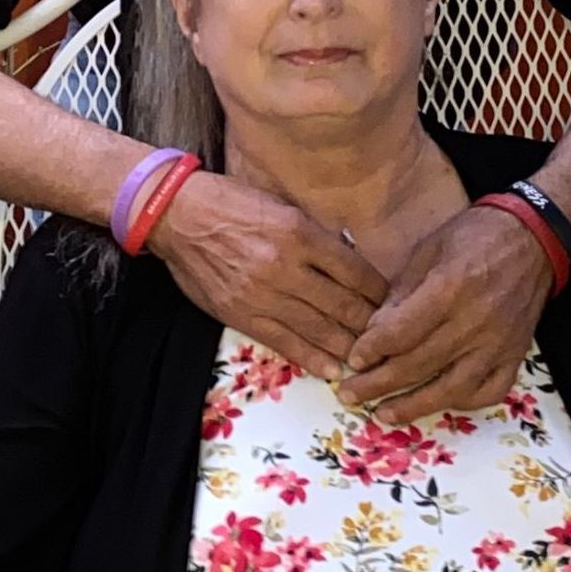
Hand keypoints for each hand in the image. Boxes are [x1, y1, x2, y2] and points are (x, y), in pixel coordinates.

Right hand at [147, 170, 390, 380]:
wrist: (176, 215)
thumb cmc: (231, 202)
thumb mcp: (281, 205)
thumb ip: (314, 234)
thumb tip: (349, 261)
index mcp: (299, 232)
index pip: (354, 270)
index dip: (379, 291)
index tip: (394, 303)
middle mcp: (285, 265)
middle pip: (342, 303)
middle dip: (371, 324)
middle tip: (392, 338)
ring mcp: (262, 293)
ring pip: (318, 327)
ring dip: (347, 346)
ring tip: (370, 360)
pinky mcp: (241, 314)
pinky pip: (284, 342)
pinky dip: (311, 358)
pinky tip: (332, 369)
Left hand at [335, 204, 552, 423]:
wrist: (533, 238)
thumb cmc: (474, 236)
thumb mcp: (429, 250)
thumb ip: (401, 293)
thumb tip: (374, 333)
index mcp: (451, 288)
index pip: (402, 333)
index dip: (372, 350)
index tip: (353, 360)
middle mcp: (476, 322)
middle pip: (419, 365)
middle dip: (378, 384)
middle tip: (350, 394)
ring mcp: (499, 344)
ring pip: (452, 389)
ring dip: (414, 406)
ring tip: (383, 414)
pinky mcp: (516, 355)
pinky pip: (488, 392)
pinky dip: (461, 403)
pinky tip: (437, 402)